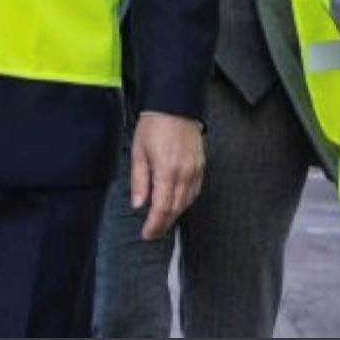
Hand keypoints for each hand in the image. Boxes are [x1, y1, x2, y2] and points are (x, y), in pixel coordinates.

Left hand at [130, 113, 205, 240]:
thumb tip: (139, 204)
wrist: (175, 105)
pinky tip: (176, 203)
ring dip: (175, 214)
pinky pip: (194, 191)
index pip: (162, 207)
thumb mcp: (139, 151)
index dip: (154, 224)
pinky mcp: (201, 166)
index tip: (147, 234)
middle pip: (176, 208)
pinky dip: (185, 201)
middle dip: (164, 223)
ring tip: (162, 220)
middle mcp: (184, 173)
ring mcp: (195, 170)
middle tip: (152, 231)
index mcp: (166, 170)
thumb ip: (139, 180)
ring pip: (187, 202)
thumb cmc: (154, 126)